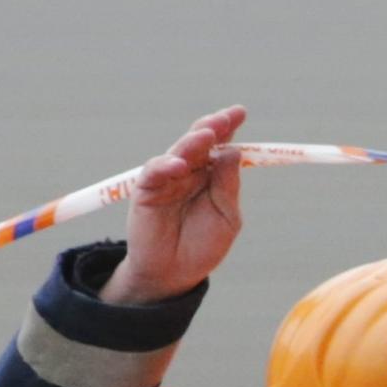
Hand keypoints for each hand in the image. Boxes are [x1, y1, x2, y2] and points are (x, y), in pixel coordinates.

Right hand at [101, 106, 251, 306]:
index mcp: (210, 175)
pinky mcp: (146, 191)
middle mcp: (189, 172)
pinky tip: (181, 166)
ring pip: (178, 152)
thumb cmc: (202, 246)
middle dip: (211, 127)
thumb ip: (228, 187)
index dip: (228, 127)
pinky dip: (166, 166)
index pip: (219, 145)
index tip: (240, 111)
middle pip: (198, 141)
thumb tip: (234, 152)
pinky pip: (154, 172)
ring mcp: (167, 179)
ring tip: (207, 135)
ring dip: (192, 142)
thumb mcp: (227, 218)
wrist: (175, 274)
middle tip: (224, 117)